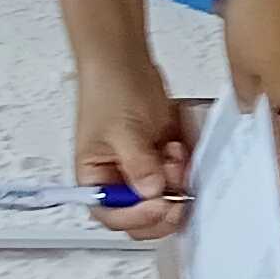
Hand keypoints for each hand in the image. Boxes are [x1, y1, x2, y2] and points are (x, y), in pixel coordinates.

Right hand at [75, 62, 190, 240]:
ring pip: (166, 197)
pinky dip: (184, 167)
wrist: (125, 61)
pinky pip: (179, 176)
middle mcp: (118, 179)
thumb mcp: (121, 130)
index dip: (136, 217)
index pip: (113, 216)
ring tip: (174, 155)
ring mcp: (142, 170)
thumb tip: (152, 191)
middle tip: (179, 198)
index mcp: (95, 180)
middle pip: (142, 215)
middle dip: (163, 206)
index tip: (158, 205)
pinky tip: (177, 146)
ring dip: (176, 182)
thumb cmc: (108, 89)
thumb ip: (137, 164)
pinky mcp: (161, 159)